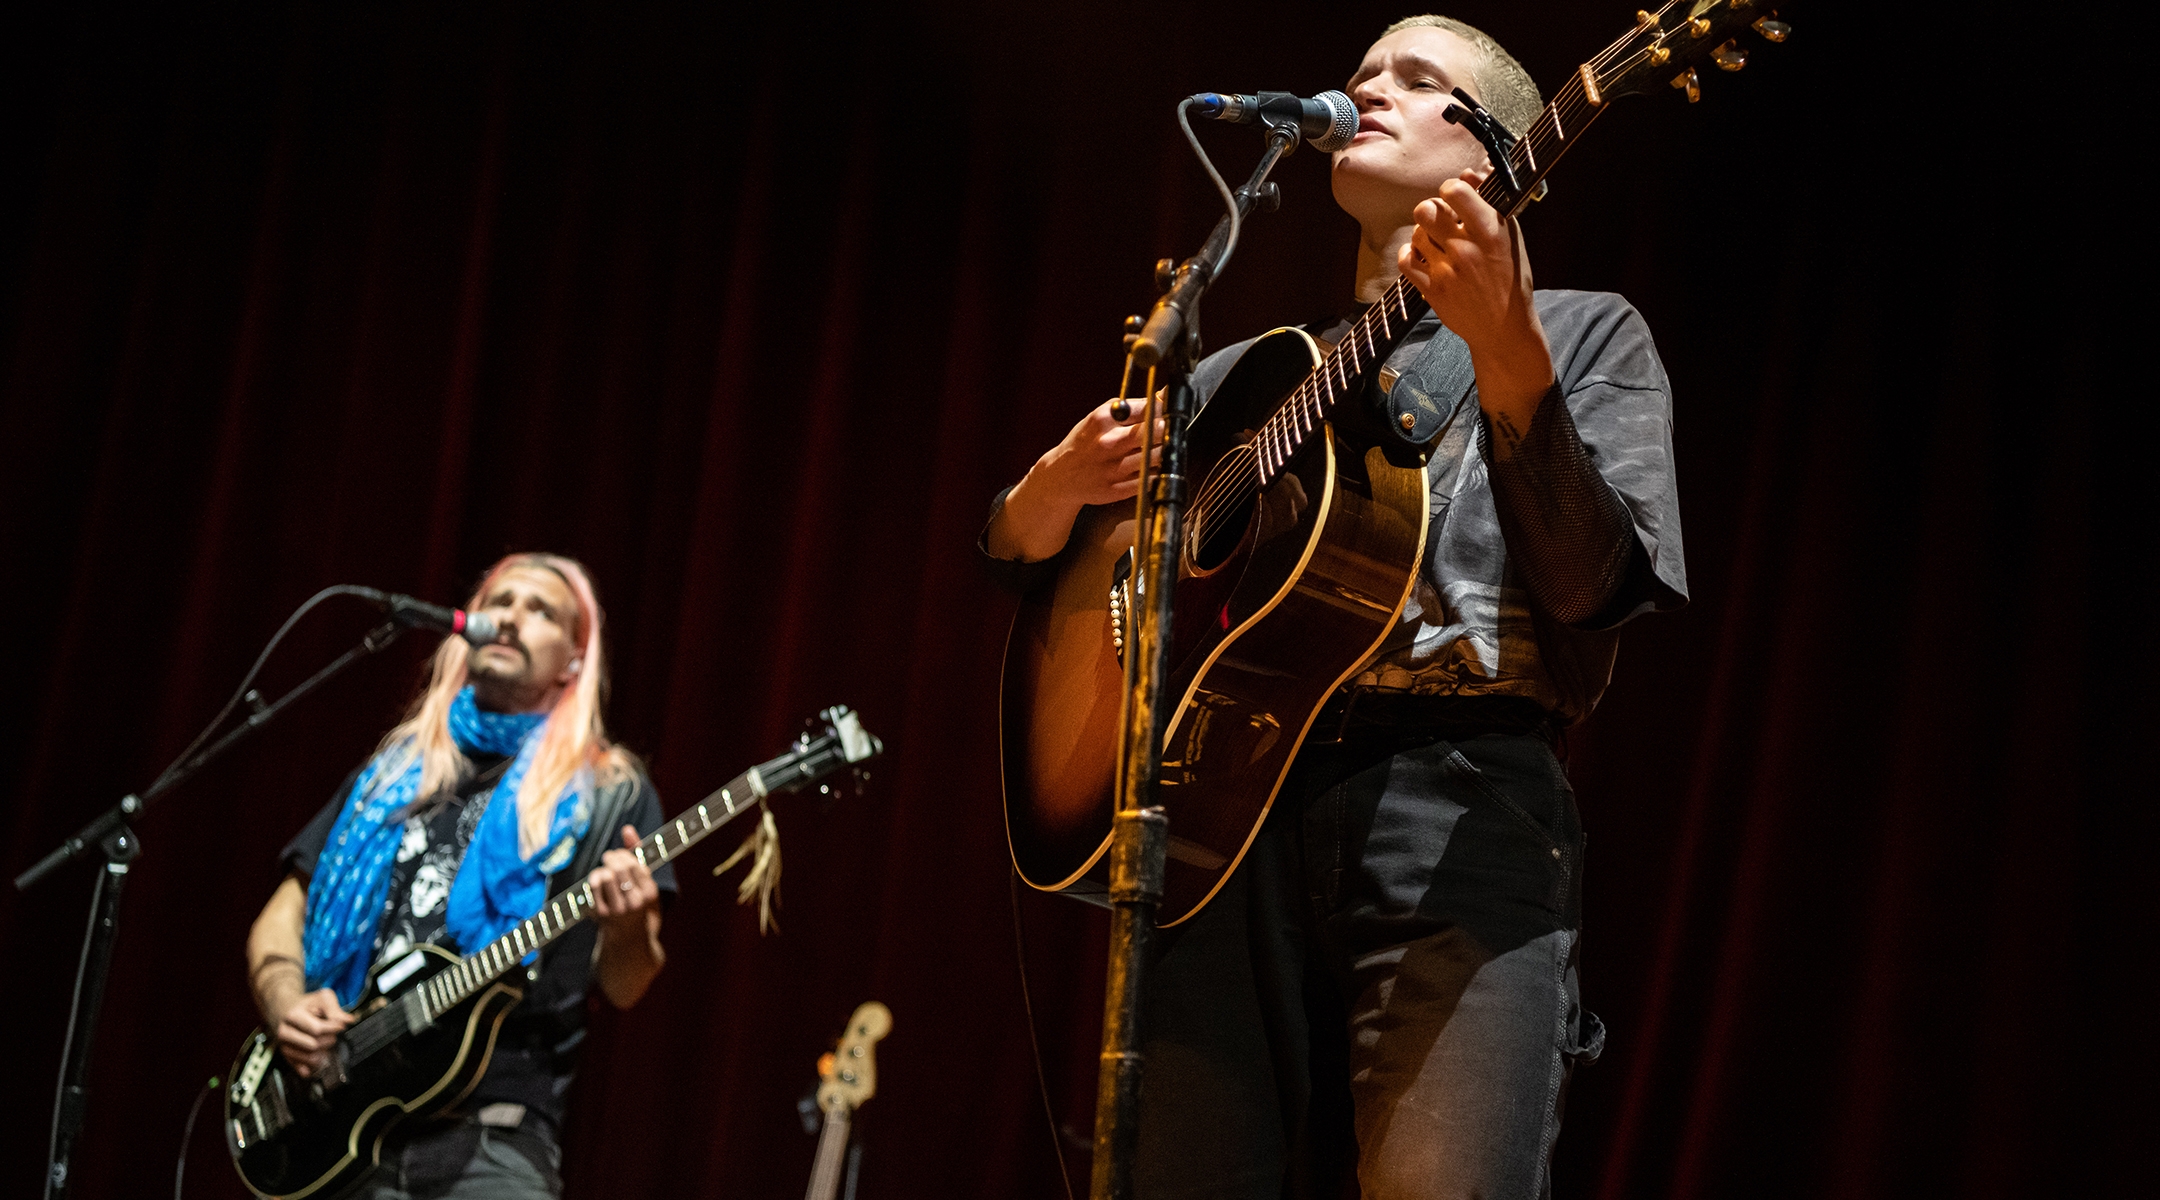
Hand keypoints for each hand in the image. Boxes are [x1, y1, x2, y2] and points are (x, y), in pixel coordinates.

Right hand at [274, 987, 353, 1077]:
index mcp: (292, 1017)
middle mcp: (285, 1033)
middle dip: (329, 1040)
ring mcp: (284, 1047)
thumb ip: (334, 1008)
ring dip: (324, 1052)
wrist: (283, 1008)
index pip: (316, 1030)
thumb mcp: (321, 998)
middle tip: (333, 1033)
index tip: (341, 1026)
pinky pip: (303, 1069)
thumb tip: (348, 1020)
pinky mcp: (286, 1058)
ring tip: (326, 1041)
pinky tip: (320, 1055)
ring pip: (310, 1058)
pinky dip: (315, 1066)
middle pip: (314, 1045)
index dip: (333, 1029)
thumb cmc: (305, 1004)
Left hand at [587, 825, 658, 934]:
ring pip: (604, 876)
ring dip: (601, 869)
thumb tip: (627, 829)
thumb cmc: (638, 904)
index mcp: (649, 893)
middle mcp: (635, 902)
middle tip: (608, 858)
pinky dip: (592, 881)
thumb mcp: (645, 882)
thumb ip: (637, 854)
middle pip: (619, 868)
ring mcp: (617, 910)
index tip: (618, 855)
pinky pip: (592, 888)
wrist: (629, 939)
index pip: (634, 864)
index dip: (623, 855)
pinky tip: (596, 883)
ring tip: (603, 872)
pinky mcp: (600, 915)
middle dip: (611, 858)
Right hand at [986, 398, 1165, 561]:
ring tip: (1160, 448)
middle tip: (1168, 430)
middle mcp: (1108, 443)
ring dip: (1164, 451)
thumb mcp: (1100, 418)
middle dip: (1167, 429)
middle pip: (1155, 431)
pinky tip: (1152, 466)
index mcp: (1103, 419)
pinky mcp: (1117, 489)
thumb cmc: (1084, 443)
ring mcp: (1113, 468)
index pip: (1147, 408)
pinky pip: (1150, 478)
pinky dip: (1157, 471)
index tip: (1167, 412)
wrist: (1060, 477)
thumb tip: (1163, 395)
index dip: (1163, 409)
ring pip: (1156, 456)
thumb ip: (1131, 409)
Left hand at [1397, 172, 1554, 415]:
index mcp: (1490, 232)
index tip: (1454, 197)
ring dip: (1423, 233)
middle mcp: (1466, 248)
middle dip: (1432, 210)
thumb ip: (1488, 203)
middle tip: (1441, 220)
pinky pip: (1406, 259)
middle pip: (1427, 209)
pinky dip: (1411, 253)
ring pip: (1416, 232)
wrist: (1503, 326)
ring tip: (1436, 241)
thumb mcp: (1510, 237)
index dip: (1450, 189)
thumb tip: (1468, 174)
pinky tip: (1423, 255)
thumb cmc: (1510, 278)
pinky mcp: (1430, 289)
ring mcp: (1446, 270)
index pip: (1455, 191)